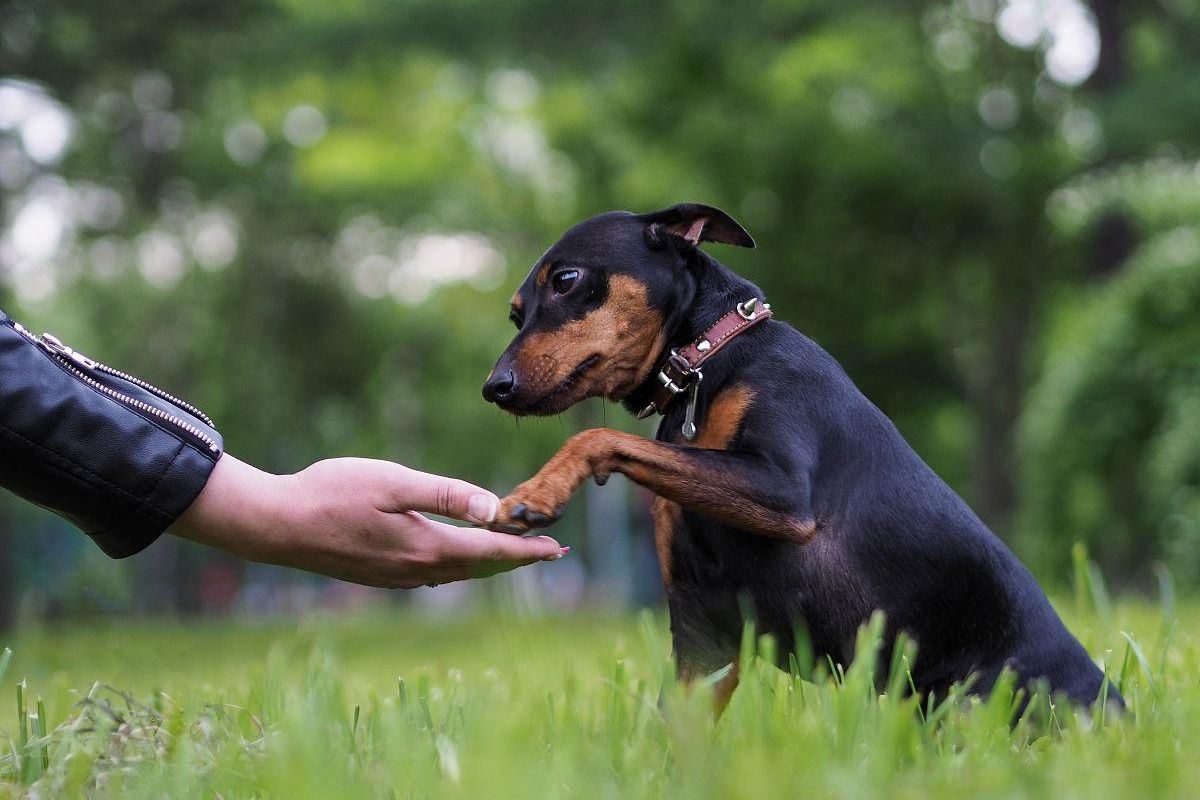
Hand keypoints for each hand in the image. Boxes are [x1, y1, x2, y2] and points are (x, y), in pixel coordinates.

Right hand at [173, 454, 567, 587]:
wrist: (276, 526)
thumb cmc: (331, 493)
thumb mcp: (394, 482)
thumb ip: (446, 495)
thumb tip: (494, 508)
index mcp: (426, 547)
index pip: (490, 551)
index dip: (526, 550)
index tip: (556, 548)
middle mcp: (417, 571)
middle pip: (480, 567)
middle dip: (516, 560)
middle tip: (550, 553)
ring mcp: (396, 578)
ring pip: (458, 573)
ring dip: (488, 563)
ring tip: (513, 553)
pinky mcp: (380, 575)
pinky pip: (435, 575)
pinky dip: (460, 565)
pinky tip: (459, 557)